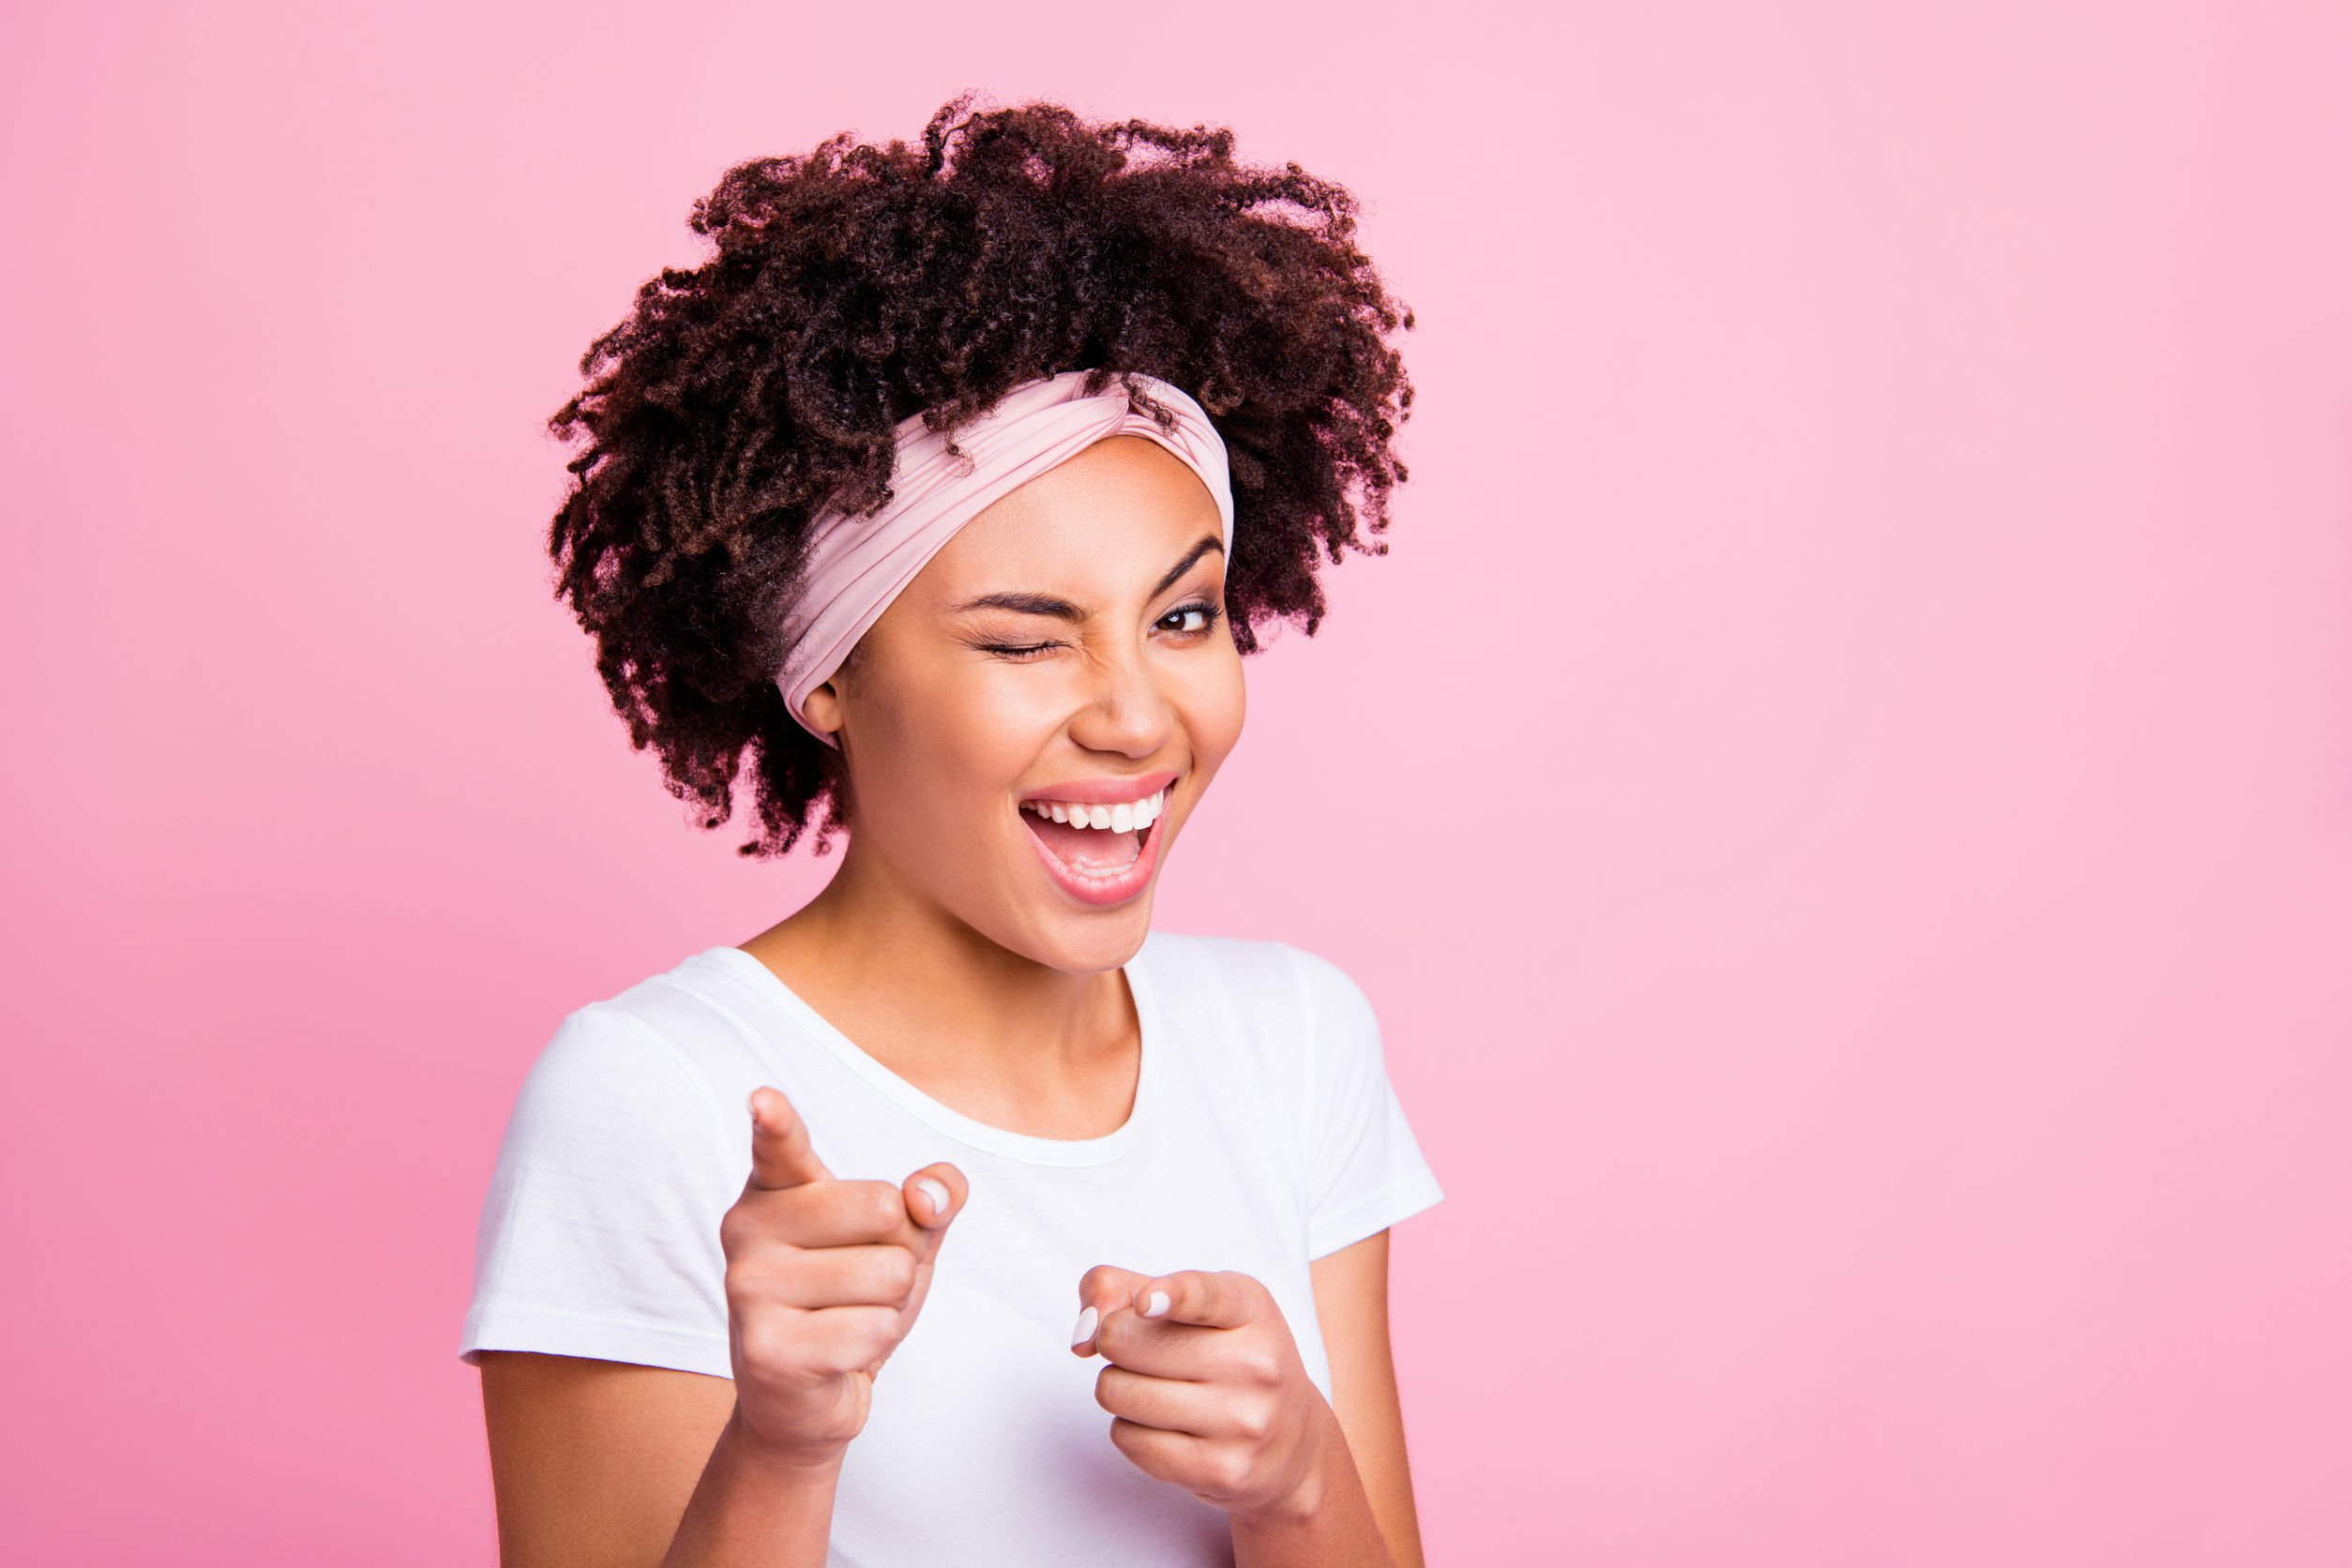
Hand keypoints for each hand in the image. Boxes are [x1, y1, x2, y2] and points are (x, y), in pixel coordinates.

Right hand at [718, 1085, 967, 1463]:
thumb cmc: (852, 1298)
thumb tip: (929, 1198)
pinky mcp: (768, 1349)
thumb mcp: (903, 1238)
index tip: (765, 1100)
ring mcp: (750, 1289)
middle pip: (887, 1209)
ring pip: (890, 1274)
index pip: (780, 1146)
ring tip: (845, 1318)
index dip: (775, 1122)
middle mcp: (748, 1230)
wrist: (803, 1399)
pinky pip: (874, 1330)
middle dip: (902, 1252)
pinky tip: (836, 1354)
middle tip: (857, 1282)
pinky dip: (875, 1345)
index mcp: (776, 1189)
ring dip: (890, 1306)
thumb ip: (932, 1197)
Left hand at [1070, 1265, 1334, 1521]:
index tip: (1146, 1302)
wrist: (1292, 1444)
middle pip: (1127, 1341)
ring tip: (1156, 1390)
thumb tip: (1083, 1336)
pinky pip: (1130, 1442)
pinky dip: (1129, 1431)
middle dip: (1114, 1344)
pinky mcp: (1224, 1471)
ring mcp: (1244, 1422)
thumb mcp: (1194, 1307)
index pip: (1208, 1296)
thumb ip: (1123, 1289)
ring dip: (1118, 1390)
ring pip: (1120, 1393)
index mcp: (1251, 1309)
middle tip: (1143, 1354)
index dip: (1171, 1296)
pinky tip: (1162, 1427)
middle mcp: (1256, 1364)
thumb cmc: (1227, 1359)